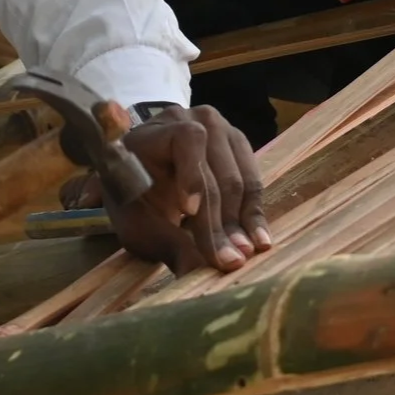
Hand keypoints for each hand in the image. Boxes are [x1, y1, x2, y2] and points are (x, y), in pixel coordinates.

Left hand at [87, 105, 267, 273]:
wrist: (146, 174)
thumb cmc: (136, 198)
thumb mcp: (138, 223)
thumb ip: (166, 244)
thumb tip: (194, 275)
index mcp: (155, 132)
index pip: (186, 140)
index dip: (192, 174)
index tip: (190, 212)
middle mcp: (191, 119)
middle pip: (216, 169)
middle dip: (221, 219)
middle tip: (228, 259)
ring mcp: (220, 129)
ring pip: (239, 177)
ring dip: (242, 219)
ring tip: (244, 253)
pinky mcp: (238, 144)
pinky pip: (253, 180)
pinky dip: (254, 211)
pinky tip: (258, 239)